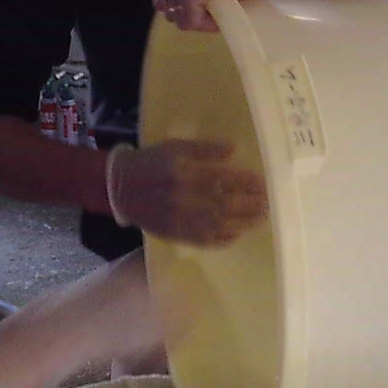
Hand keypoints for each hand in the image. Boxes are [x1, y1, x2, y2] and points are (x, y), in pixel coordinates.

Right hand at [108, 140, 267, 245]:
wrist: (118, 188)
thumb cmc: (149, 162)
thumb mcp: (173, 147)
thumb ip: (203, 149)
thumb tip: (232, 150)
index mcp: (183, 173)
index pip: (222, 180)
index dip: (245, 183)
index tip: (263, 183)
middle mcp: (183, 199)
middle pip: (224, 204)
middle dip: (250, 204)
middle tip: (269, 204)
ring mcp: (179, 220)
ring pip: (217, 225)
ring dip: (243, 223)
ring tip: (261, 219)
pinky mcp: (175, 235)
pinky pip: (203, 241)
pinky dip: (223, 240)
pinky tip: (238, 235)